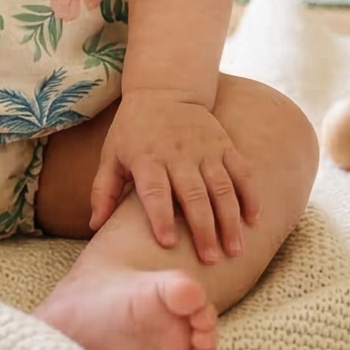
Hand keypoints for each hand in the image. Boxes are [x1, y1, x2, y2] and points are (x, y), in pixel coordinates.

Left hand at [89, 90, 259, 263]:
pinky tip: (254, 220)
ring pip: (222, 188)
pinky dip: (250, 195)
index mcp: (147, 158)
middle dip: (203, 229)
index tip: (167, 243)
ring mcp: (205, 149)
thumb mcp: (111, 155)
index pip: (155, 191)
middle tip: (210, 260)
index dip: (161, 216)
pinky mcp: (224, 144)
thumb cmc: (133, 130)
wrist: (164, 89)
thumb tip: (96, 226)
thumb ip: (102, 190)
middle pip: (193, 195)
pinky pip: (242, 171)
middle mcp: (179, 154)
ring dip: (230, 220)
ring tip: (234, 250)